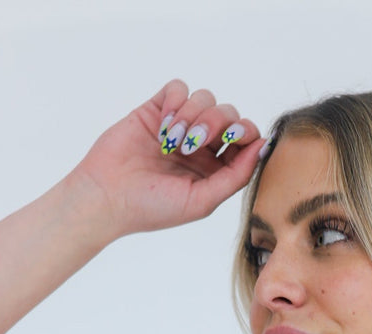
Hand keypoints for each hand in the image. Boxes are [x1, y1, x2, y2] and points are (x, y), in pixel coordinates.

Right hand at [69, 78, 265, 238]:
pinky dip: (176, 102)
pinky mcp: (156, 110)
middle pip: (229, 115)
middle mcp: (200, 146)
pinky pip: (179, 87)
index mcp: (215, 169)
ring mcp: (179, 126)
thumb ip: (236, 176)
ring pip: (206, 98)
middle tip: (195, 141)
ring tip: (172, 141)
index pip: (245, 140)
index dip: (246, 134)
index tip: (233, 138)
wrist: (107, 197)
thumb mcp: (203, 201)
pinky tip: (164, 125)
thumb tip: (264, 146)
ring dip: (193, 115)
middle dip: (217, 122)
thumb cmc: (153, 208)